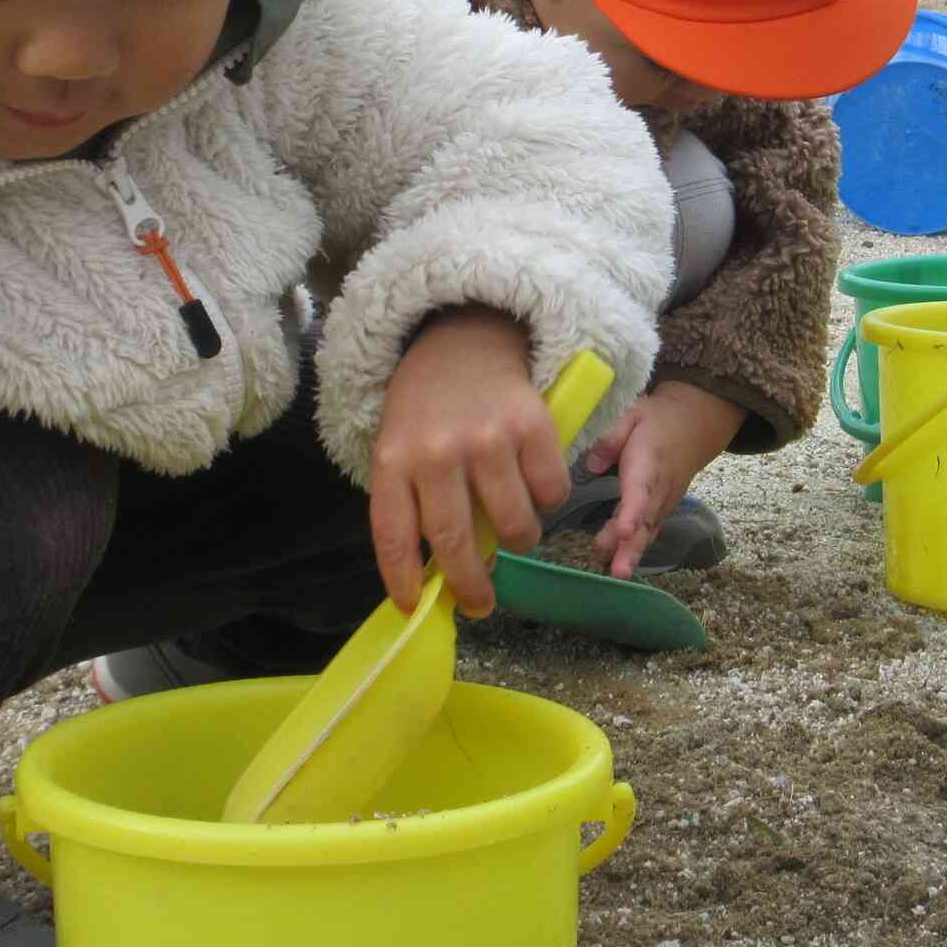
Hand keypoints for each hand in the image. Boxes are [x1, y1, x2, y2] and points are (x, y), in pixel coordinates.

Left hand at [371, 308, 566, 614]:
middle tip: (481, 603)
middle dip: (471, 586)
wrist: (465, 338)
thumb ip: (413, 502)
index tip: (414, 608)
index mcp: (393, 459)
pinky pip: (552, 493)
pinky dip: (549, 503)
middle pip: (455, 543)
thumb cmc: (428, 407)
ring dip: (519, 542)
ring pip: (514, 526)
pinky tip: (534, 487)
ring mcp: (488, 439)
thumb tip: (440, 573)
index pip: (394, 536)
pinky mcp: (533, 426)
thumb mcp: (400, 446)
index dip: (404, 581)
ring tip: (514, 530)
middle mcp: (438, 452)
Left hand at [579, 381, 746, 575]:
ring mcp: (664, 501)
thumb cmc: (658, 419)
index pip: (641, 491)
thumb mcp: (633, 415)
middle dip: (631, 547)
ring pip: (649, 531)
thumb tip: (592, 465)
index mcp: (650, 463)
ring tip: (615, 573)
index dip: (633, 513)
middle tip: (618, 571)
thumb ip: (612, 437)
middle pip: (646, 521)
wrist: (695, 425)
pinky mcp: (662, 508)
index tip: (622, 530)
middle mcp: (660, 488)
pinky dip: (636, 549)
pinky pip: (650, 531)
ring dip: (632, 554)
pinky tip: (618, 565)